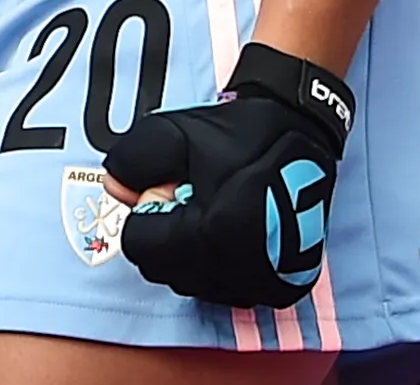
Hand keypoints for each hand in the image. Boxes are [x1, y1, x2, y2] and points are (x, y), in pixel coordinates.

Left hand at [97, 43, 351, 309]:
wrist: (303, 131)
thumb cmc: (242, 132)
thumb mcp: (174, 132)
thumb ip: (132, 161)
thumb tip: (116, 190)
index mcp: (211, 233)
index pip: (139, 246)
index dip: (146, 211)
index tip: (170, 187)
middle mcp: (239, 269)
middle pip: (163, 269)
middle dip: (164, 234)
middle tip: (192, 197)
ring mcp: (263, 284)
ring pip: (193, 283)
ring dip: (190, 252)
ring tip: (216, 210)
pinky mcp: (281, 288)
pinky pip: (227, 288)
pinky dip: (220, 265)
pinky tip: (235, 229)